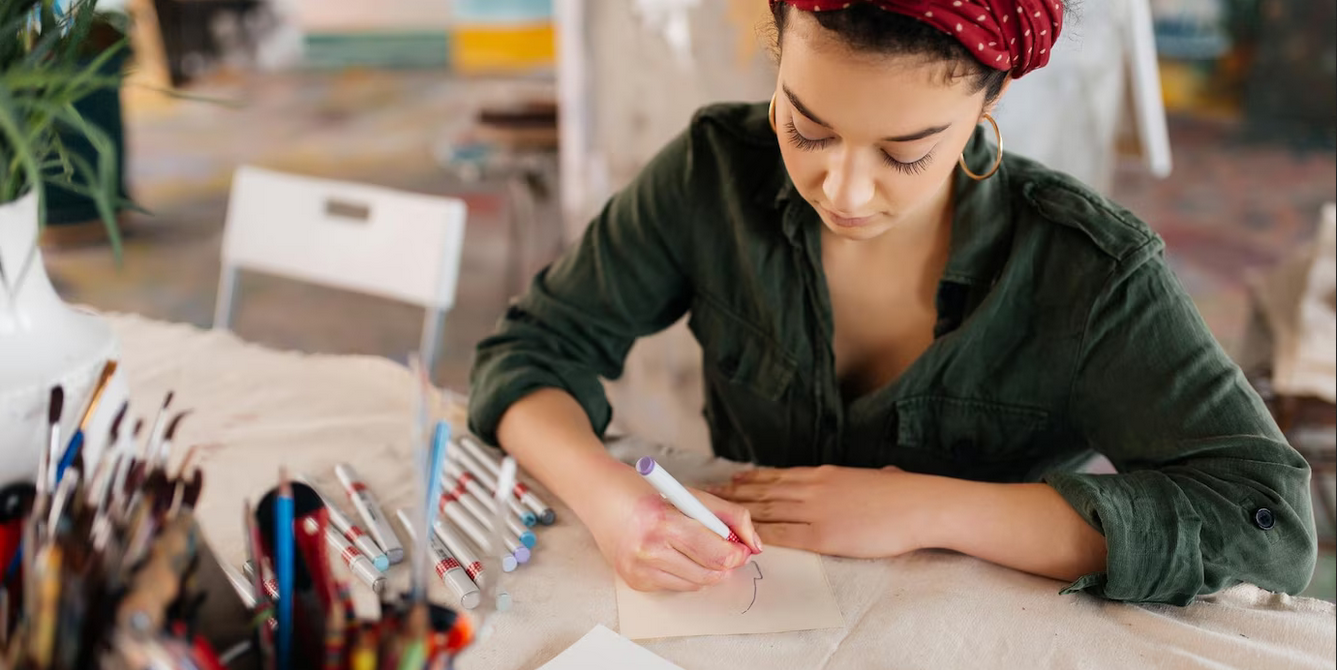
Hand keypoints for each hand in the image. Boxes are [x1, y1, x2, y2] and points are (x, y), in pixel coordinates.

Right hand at [580, 471, 761, 591]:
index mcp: (663, 522)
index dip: (736, 552)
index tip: (743, 548)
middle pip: (709, 572)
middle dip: (725, 563)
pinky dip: (684, 573)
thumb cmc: (645, 492)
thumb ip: (728, 515)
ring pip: (696, 583)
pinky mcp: (634, 582)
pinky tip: (672, 553)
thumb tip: (754, 544)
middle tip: (728, 550)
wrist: (600, 498)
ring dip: (706, 569)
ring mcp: (639, 570)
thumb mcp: (689, 494)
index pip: (715, 551)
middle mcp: (648, 550)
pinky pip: (676, 586)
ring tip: (697, 547)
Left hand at [707, 465, 935, 558]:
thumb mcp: (882, 477)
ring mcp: (814, 511)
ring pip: (765, 510)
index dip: (751, 479)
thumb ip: (871, 478)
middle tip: (707, 494)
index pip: (777, 475)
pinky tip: (741, 537)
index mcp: (824, 474)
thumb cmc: (908, 494)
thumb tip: (885, 475)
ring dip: (736, 513)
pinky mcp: (821, 535)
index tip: (732, 479)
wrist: (920, 505)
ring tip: (713, 513)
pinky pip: (782, 535)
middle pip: (762, 491)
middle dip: (732, 494)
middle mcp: (812, 488)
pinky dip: (758, 536)